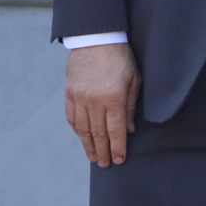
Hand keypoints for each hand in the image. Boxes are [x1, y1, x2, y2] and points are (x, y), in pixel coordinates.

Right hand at [66, 43, 140, 167]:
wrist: (96, 39)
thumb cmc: (121, 58)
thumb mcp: (134, 80)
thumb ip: (131, 106)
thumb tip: (129, 130)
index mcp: (114, 98)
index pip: (116, 131)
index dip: (118, 147)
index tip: (119, 160)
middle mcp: (94, 101)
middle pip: (98, 134)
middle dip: (103, 151)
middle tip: (106, 165)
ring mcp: (79, 98)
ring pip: (83, 129)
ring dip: (88, 145)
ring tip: (94, 158)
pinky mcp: (70, 94)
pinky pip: (72, 118)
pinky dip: (78, 131)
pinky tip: (83, 138)